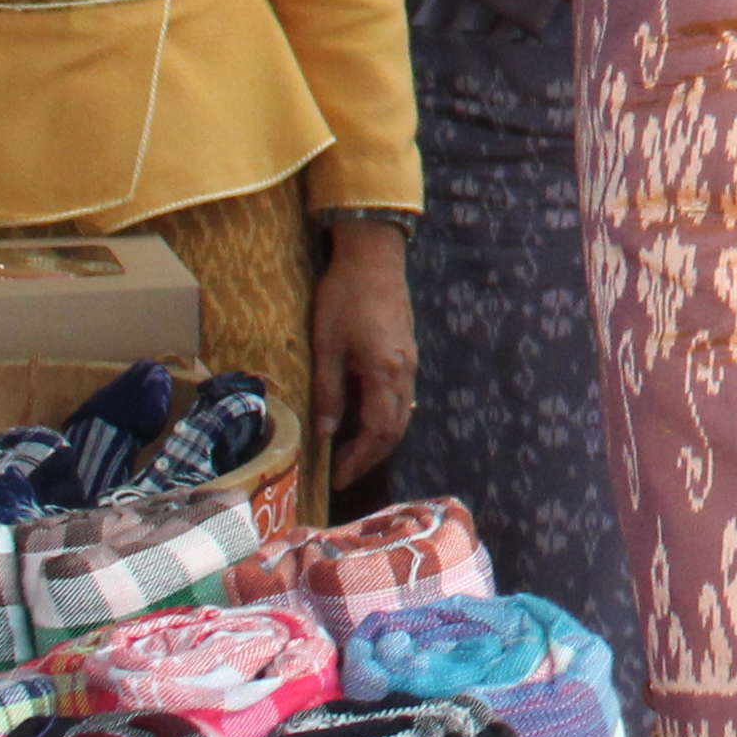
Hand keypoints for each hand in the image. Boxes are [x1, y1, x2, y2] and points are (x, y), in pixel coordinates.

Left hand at [310, 217, 417, 487]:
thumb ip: (329, 391)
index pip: (378, 432)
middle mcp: (404, 373)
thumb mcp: (327, 345)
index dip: (359, 460)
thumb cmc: (344, 297)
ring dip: (378, 439)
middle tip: (344, 474)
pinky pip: (400, 398)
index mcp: (385, 373)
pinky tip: (363, 419)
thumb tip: (327, 432)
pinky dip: (384, 418)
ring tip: (351, 452)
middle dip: (371, 457)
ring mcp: (409, 362)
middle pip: (395, 429)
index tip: (338, 479)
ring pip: (401, 414)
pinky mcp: (406, 352)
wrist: (373, 256)